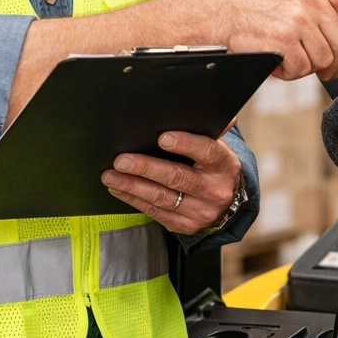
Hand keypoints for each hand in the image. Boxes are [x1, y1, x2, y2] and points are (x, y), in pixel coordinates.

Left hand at [102, 130, 242, 234]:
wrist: (227, 205)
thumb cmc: (214, 169)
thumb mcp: (218, 150)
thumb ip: (208, 133)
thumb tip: (204, 112)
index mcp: (224, 165)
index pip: (207, 152)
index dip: (186, 144)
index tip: (162, 138)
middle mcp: (214, 190)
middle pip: (178, 177)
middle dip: (146, 168)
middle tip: (121, 160)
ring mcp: (200, 211)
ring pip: (162, 198)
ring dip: (133, 186)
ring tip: (111, 176)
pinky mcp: (186, 225)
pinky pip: (156, 213)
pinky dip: (135, 200)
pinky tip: (119, 190)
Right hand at [207, 0, 337, 80]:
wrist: (218, 16)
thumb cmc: (254, 15)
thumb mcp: (290, 4)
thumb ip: (318, 23)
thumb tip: (335, 66)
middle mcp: (310, 2)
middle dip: (329, 61)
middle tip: (306, 61)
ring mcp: (297, 20)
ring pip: (321, 61)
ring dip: (303, 67)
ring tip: (280, 53)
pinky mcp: (283, 40)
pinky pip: (299, 71)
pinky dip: (286, 74)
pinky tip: (271, 58)